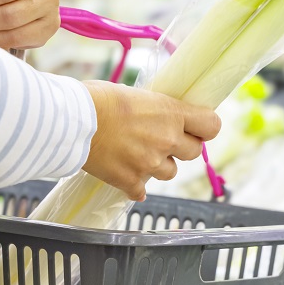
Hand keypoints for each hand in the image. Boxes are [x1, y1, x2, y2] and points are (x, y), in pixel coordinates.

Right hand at [82, 81, 221, 200]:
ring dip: (158, 165)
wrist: (71, 122)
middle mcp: (167, 140)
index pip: (212, 125)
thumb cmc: (98, 99)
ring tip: (138, 154)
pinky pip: (142, 190)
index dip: (204, 128)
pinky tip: (123, 171)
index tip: (196, 128)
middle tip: (162, 140)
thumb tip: (160, 116)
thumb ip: (156, 110)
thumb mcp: (136, 95)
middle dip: (180, 147)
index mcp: (172, 114)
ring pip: (170, 172)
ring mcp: (150, 164)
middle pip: (194, 152)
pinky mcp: (131, 181)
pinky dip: (134, 184)